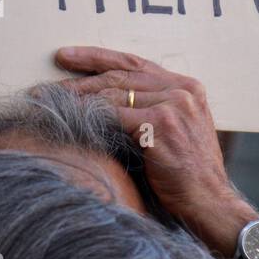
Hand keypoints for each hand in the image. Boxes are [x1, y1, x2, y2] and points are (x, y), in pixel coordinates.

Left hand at [54, 46, 258, 258]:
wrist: (209, 202)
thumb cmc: (188, 175)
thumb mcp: (176, 132)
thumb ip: (152, 110)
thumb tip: (105, 102)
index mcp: (187, 86)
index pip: (136, 64)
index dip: (99, 57)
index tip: (69, 56)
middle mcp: (183, 89)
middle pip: (121, 74)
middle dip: (81, 76)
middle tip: (49, 82)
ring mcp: (174, 103)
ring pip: (113, 93)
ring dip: (78, 98)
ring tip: (51, 101)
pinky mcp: (161, 122)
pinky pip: (114, 115)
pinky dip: (89, 117)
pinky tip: (69, 119)